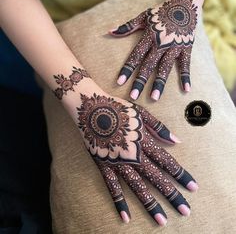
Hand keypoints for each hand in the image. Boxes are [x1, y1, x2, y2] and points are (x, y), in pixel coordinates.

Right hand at [76, 92, 197, 225]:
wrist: (90, 107)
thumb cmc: (117, 107)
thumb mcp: (141, 113)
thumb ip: (158, 128)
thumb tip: (176, 140)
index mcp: (144, 141)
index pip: (166, 161)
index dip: (181, 175)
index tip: (193, 187)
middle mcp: (133, 155)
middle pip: (156, 178)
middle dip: (171, 194)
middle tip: (185, 210)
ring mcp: (117, 162)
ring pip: (137, 186)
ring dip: (150, 203)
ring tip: (161, 220)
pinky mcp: (103, 165)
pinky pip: (112, 187)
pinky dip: (119, 202)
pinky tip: (126, 217)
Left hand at [109, 0, 200, 100]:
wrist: (184, 3)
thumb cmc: (160, 11)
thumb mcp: (143, 17)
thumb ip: (127, 27)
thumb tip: (109, 31)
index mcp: (148, 37)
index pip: (135, 56)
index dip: (127, 69)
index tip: (119, 82)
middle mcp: (160, 44)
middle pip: (148, 65)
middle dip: (140, 81)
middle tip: (133, 96)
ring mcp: (173, 47)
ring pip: (165, 68)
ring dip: (159, 83)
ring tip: (154, 98)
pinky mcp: (185, 48)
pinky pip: (185, 65)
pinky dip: (186, 77)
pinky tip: (185, 90)